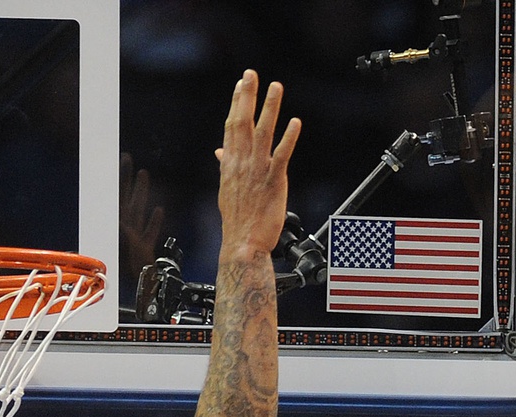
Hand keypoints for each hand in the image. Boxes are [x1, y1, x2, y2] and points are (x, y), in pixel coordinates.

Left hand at [118, 152, 164, 277]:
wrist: (134, 291)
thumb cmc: (122, 269)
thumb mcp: (115, 245)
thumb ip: (119, 232)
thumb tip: (120, 217)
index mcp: (115, 223)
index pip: (115, 194)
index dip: (116, 176)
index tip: (115, 159)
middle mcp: (123, 227)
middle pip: (125, 197)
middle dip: (126, 177)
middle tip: (125, 158)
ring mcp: (133, 237)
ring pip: (137, 209)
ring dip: (141, 192)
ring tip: (143, 174)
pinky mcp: (143, 249)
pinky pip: (149, 232)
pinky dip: (153, 222)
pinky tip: (158, 211)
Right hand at [215, 71, 300, 259]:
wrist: (242, 242)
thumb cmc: (237, 219)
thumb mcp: (227, 188)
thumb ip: (226, 166)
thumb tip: (220, 151)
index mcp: (230, 163)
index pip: (232, 126)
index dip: (237, 103)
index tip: (241, 84)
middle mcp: (241, 162)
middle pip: (243, 122)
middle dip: (247, 96)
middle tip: (251, 74)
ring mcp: (257, 170)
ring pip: (263, 132)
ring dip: (269, 108)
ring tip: (275, 87)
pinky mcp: (273, 181)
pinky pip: (282, 155)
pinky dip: (289, 137)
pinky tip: (295, 122)